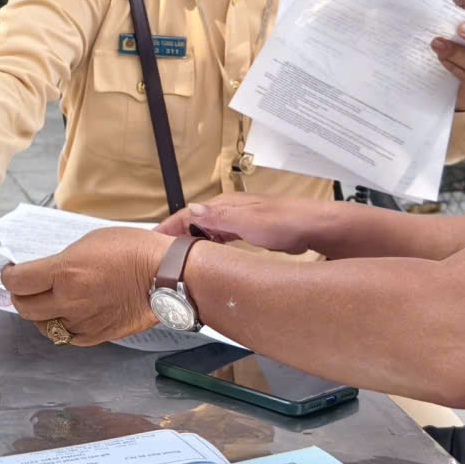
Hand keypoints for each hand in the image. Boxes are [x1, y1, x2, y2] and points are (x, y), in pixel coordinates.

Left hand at [2, 228, 167, 346]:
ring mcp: (82, 321)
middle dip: (20, 295)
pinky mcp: (96, 336)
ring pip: (43, 325)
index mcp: (65, 272)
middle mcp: (69, 300)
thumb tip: (43, 272)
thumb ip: (61, 261)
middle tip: (26, 287)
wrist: (166, 275)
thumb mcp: (89, 242)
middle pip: (24, 307)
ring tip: (50, 301)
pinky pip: (67, 336)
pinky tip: (70, 314)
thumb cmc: (132, 250)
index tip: (12, 272)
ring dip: (41, 314)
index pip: (17, 281)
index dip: (9, 276)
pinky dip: (63, 326)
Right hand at [153, 196, 322, 254]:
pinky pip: (221, 238)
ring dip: (192, 242)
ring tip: (179, 258)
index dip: (168, 228)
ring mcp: (239, 220)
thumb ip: (219, 217)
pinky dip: (210, 246)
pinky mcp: (248, 231)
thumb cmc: (286, 221)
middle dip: (176, 236)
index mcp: (224, 206)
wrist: (313, 227)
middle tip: (160, 255)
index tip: (151, 241)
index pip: (187, 214)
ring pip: (207, 231)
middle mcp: (229, 210)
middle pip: (194, 222)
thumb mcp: (249, 221)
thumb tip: (191, 210)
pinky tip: (210, 256)